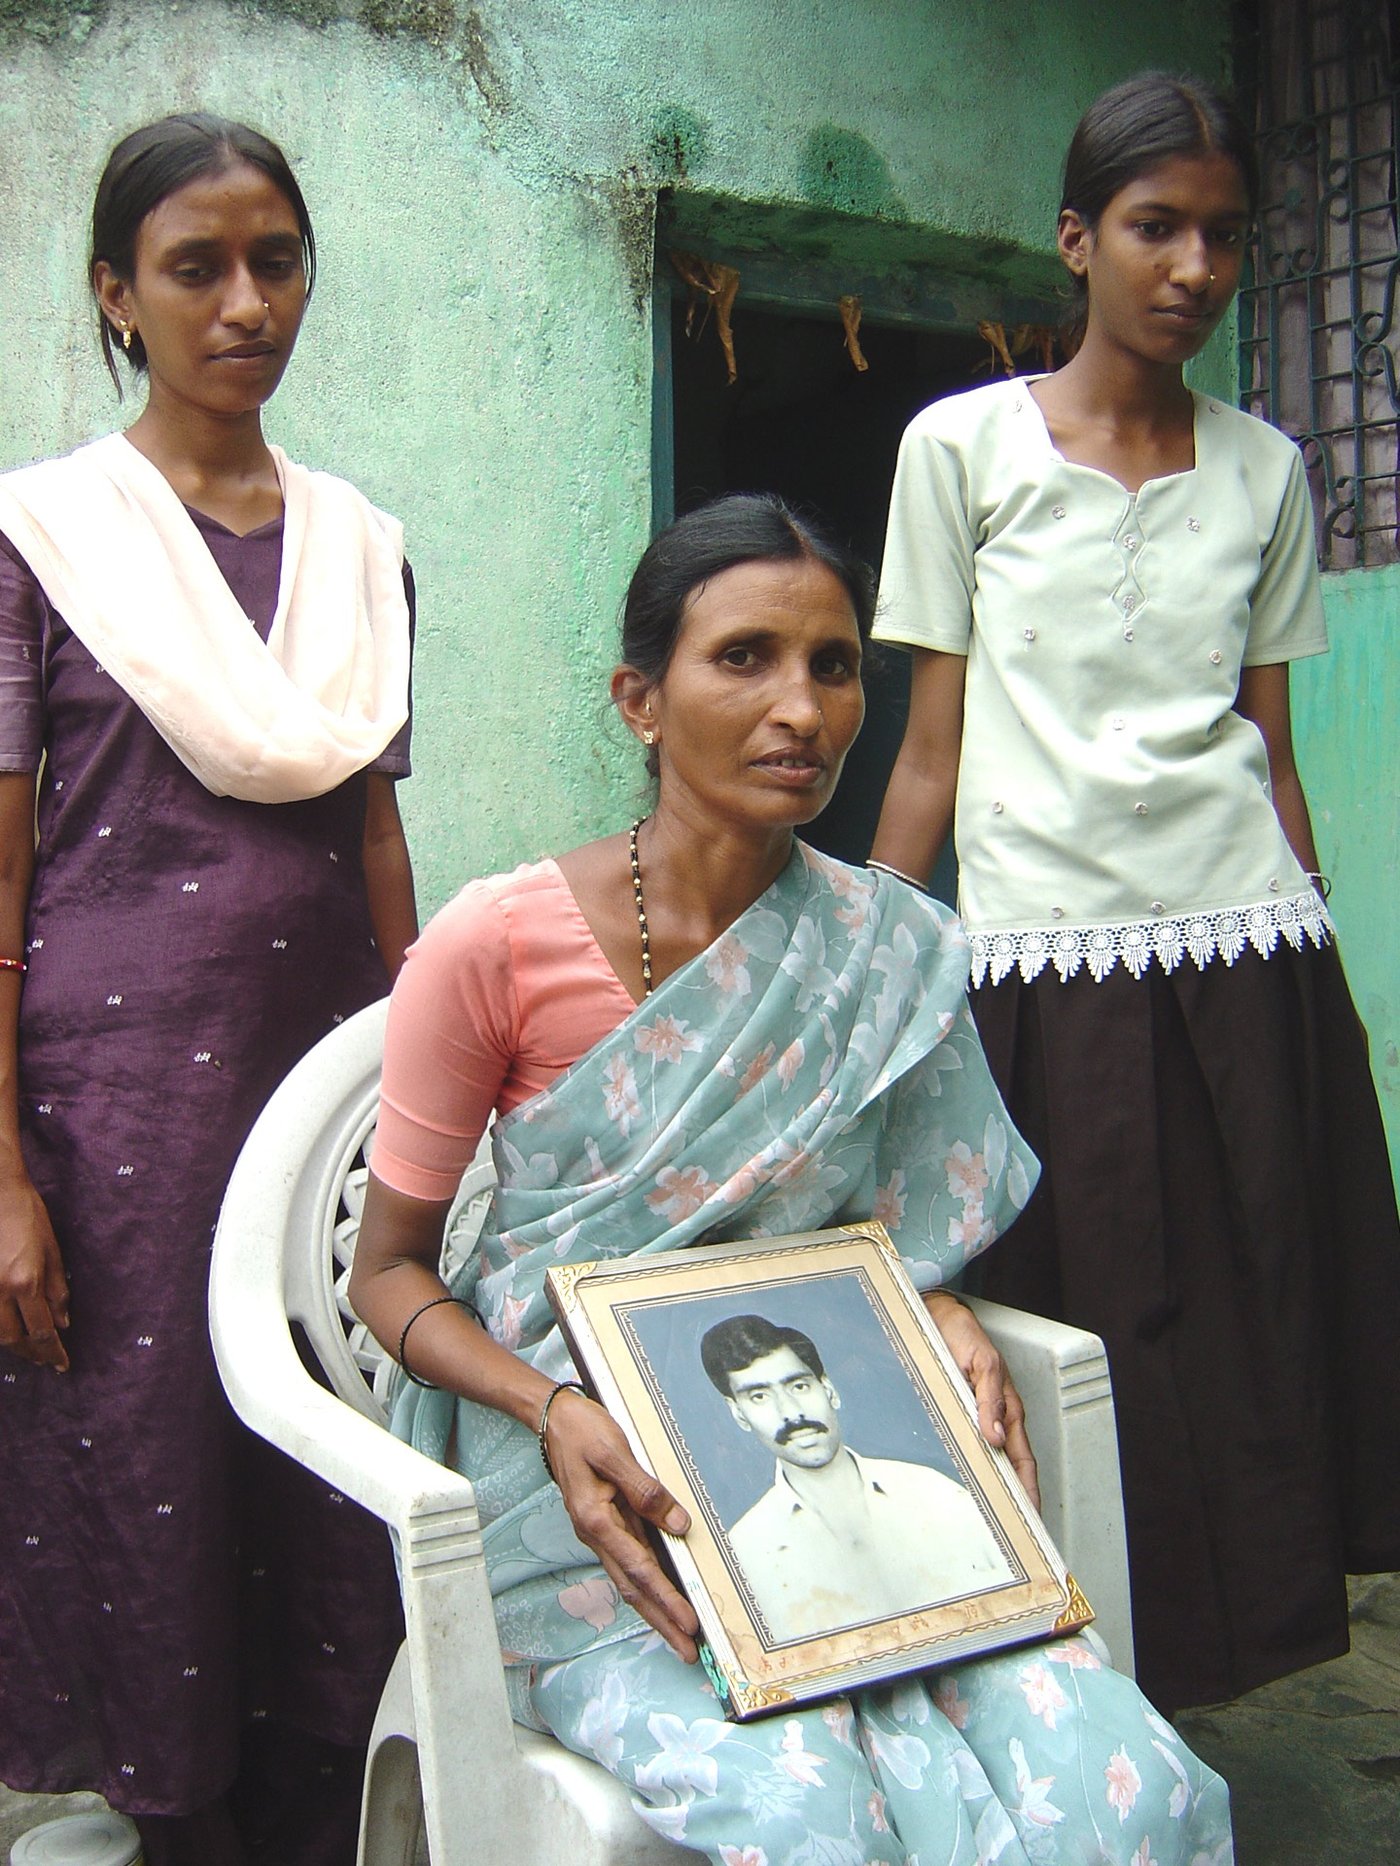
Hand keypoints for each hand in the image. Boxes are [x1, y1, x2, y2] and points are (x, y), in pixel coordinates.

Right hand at [0, 1175, 70, 1371]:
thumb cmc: (29, 1215)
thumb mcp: (53, 1251)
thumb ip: (57, 1291)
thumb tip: (63, 1323)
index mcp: (26, 1282)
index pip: (42, 1331)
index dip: (53, 1352)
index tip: (62, 1364)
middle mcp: (0, 1290)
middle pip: (15, 1339)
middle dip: (33, 1353)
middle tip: (47, 1360)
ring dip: (13, 1345)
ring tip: (30, 1349)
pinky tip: (9, 1330)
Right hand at [544, 1387, 699, 1660]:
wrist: (553, 1419)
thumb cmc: (583, 1431)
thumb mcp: (615, 1453)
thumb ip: (646, 1491)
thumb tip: (677, 1525)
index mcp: (597, 1521)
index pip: (640, 1569)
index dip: (666, 1599)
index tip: (688, 1623)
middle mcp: (596, 1534)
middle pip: (633, 1588)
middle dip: (661, 1621)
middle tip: (688, 1651)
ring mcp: (598, 1531)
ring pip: (629, 1578)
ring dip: (654, 1607)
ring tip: (677, 1632)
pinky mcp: (603, 1522)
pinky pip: (628, 1560)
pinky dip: (645, 1583)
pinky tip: (658, 1592)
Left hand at [924, 1291, 1038, 1511]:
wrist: (935, 1316)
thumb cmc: (961, 1335)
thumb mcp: (982, 1364)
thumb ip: (989, 1400)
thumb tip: (994, 1437)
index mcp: (1007, 1409)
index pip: (1022, 1461)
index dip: (1029, 1491)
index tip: (1032, 1518)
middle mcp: (996, 1417)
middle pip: (1011, 1468)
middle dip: (1018, 1499)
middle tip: (1018, 1530)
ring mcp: (979, 1417)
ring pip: (991, 1460)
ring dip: (996, 1487)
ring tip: (995, 1517)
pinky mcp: (959, 1413)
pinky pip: (968, 1446)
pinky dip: (973, 1468)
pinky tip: (968, 1484)